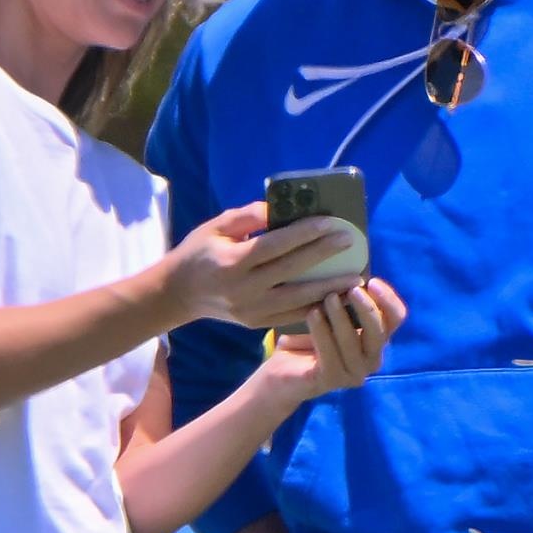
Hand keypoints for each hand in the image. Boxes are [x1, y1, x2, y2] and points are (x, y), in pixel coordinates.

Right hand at [163, 203, 361, 333]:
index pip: (276, 245)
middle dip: (324, 256)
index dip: (305, 234)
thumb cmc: (199, 252)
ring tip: (354, 278)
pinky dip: (315, 307)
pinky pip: (291, 315)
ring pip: (298, 299)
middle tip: (351, 243)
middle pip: (292, 271)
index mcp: (232, 262)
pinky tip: (336, 298)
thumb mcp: (216, 227)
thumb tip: (282, 208)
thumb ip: (249, 217)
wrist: (178, 294)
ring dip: (328, 289)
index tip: (331, 223)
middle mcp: (244, 289)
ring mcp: (251, 310)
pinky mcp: (256, 324)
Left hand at [259, 280, 405, 405]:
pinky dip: (322, 331)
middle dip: (368, 309)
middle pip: (381, 332)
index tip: (372, 281)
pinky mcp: (332, 381)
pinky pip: (330, 354)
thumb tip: (346, 266)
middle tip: (351, 289)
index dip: (388, 299)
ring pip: (354, 342)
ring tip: (327, 298)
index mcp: (375, 339)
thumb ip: (343, 297)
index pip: (396, 318)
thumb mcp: (328, 312)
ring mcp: (353, 373)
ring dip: (341, 317)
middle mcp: (371, 359)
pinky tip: (312, 314)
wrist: (280, 372)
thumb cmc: (306, 336)